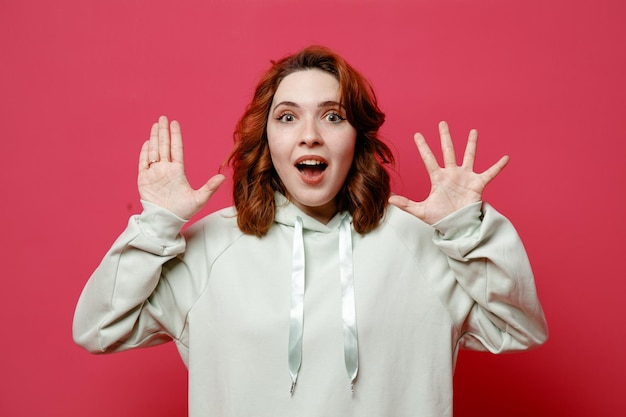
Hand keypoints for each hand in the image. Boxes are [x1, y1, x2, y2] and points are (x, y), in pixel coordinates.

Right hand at [138, 116, 224, 219]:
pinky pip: (143, 163)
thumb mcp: (199, 199)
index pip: (176, 149)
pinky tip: (147, 142)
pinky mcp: (144, 179)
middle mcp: (165, 169)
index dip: (175, 136)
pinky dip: (144, 152)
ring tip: (155, 125)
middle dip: (163, 132)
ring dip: (154, 138)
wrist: (166, 221)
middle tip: (163, 118)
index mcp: (178, 171)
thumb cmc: (183, 211)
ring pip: (153, 151)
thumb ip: (210, 187)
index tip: (174, 123)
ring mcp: (154, 173)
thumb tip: (222, 177)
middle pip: (164, 146)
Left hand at [388, 121, 508, 224]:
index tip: (417, 134)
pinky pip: (490, 173)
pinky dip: (498, 166)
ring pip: (468, 156)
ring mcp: (465, 177)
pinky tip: (506, 158)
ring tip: (473, 131)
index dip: (423, 147)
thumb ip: (406, 204)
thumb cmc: (440, 218)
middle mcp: (451, 173)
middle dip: (445, 137)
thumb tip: (390, 199)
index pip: (428, 159)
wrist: (457, 226)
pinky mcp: (477, 184)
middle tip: (442, 123)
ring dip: (471, 144)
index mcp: (438, 178)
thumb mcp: (421, 211)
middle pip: (447, 151)